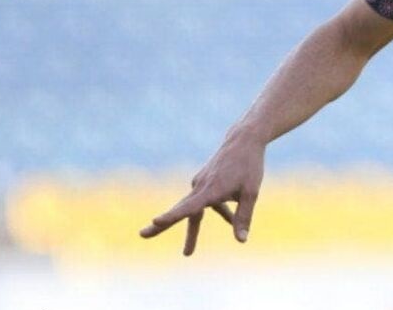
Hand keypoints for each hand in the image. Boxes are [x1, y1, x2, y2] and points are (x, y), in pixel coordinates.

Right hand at [139, 129, 265, 255]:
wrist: (244, 140)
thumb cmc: (250, 166)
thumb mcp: (251, 193)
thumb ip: (244, 217)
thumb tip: (241, 241)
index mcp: (211, 190)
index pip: (190, 206)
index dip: (172, 215)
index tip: (155, 220)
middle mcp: (200, 186)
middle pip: (180, 209)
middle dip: (162, 224)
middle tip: (141, 235)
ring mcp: (200, 183)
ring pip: (193, 210)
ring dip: (192, 231)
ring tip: (187, 253)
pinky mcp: (205, 182)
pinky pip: (208, 202)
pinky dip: (219, 210)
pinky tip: (230, 219)